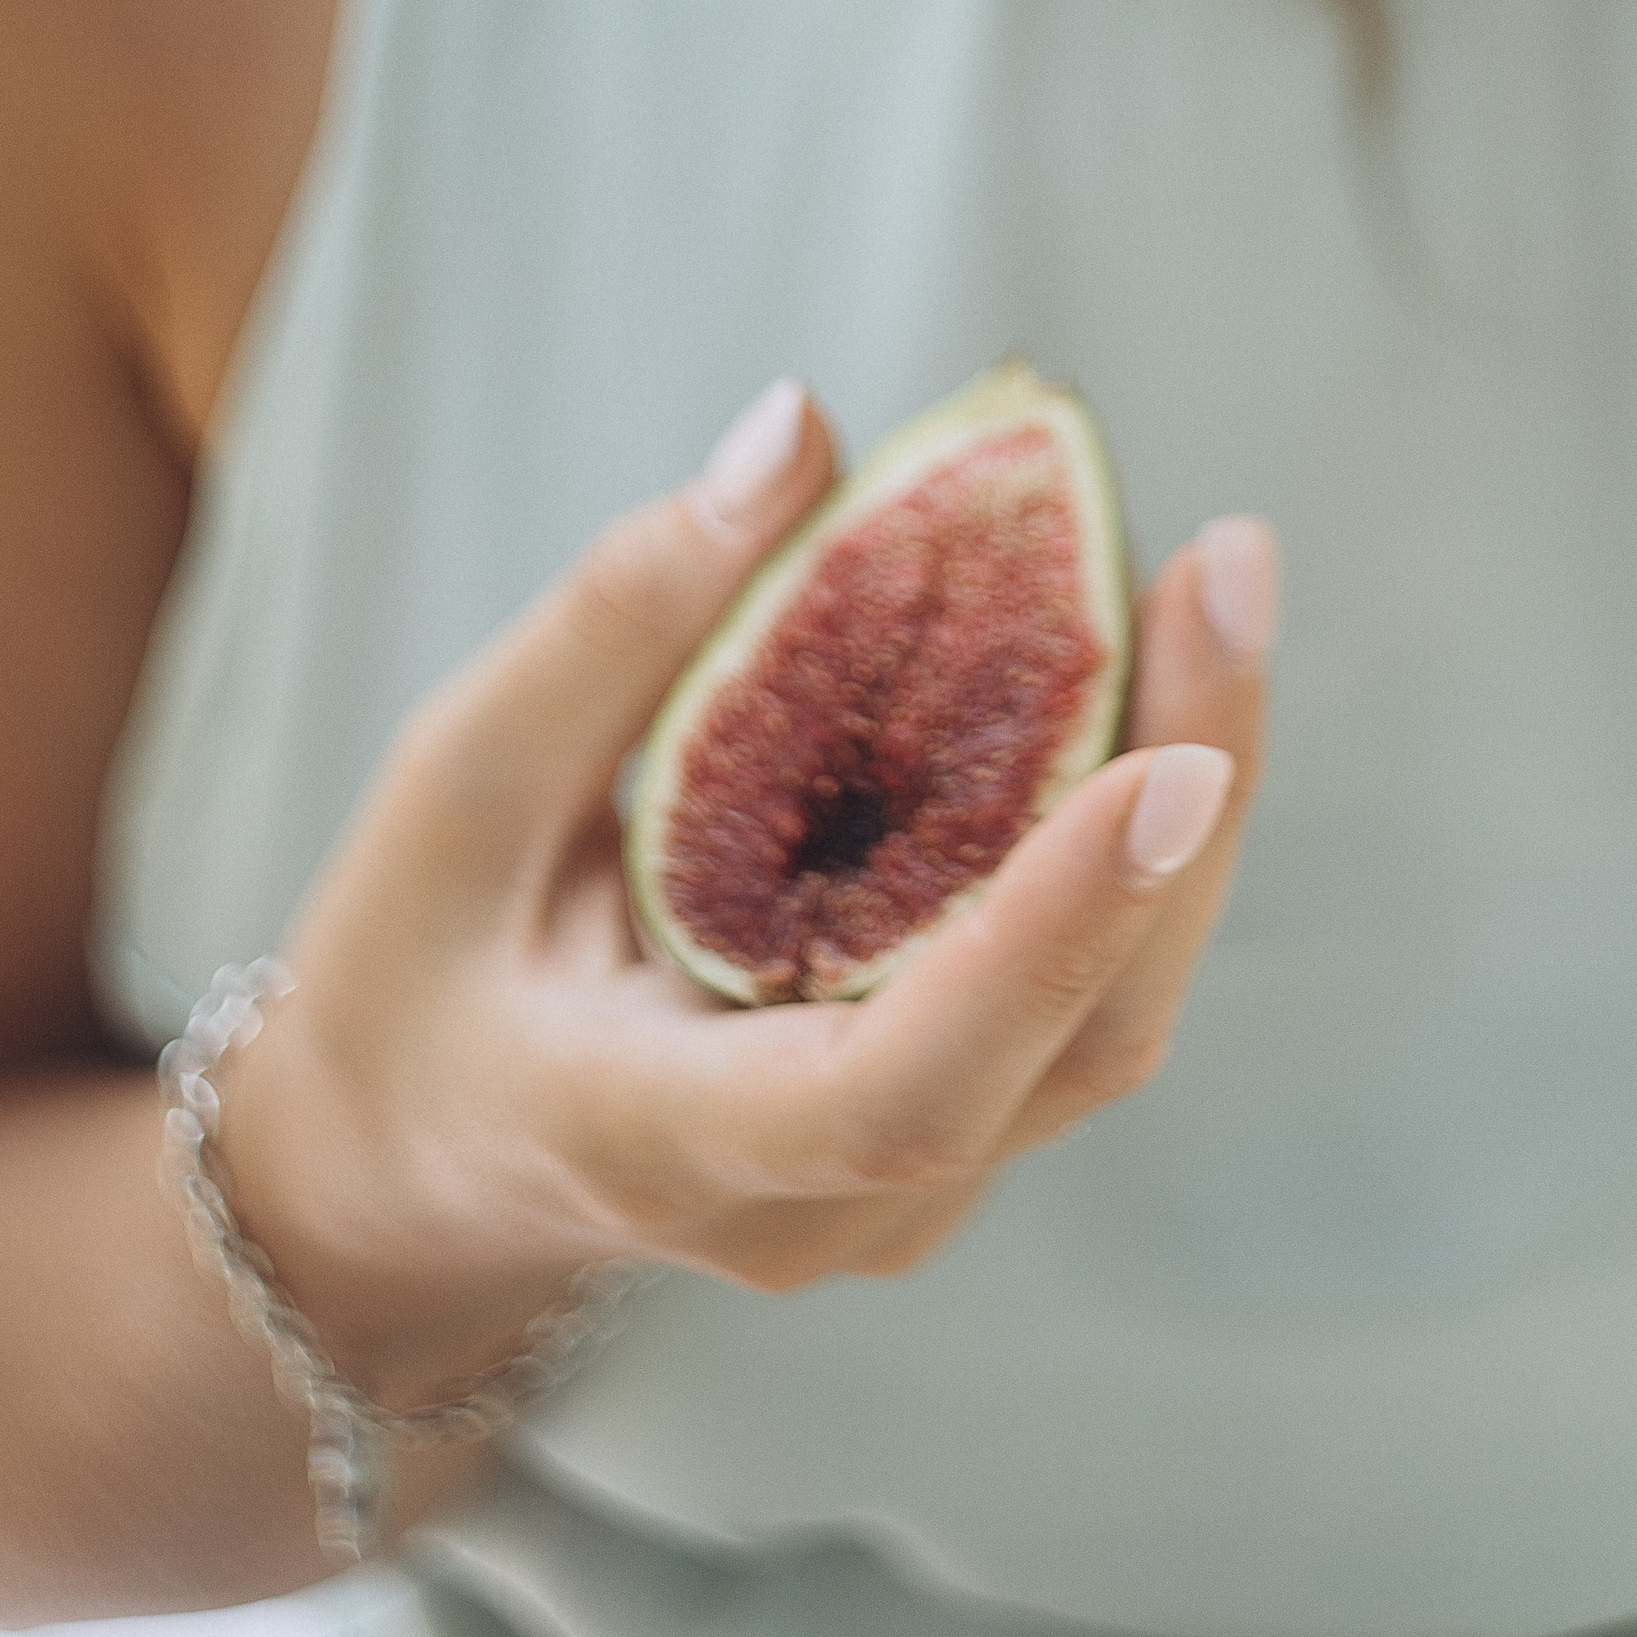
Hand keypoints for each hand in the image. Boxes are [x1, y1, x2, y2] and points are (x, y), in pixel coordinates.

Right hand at [210, 384, 1275, 1402]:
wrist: (409, 1164)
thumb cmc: (416, 963)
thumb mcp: (458, 780)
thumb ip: (624, 615)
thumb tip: (800, 430)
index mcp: (664, 1142)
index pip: (902, 1086)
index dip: (1049, 933)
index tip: (1170, 764)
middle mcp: (816, 1207)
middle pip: (1074, 1041)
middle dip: (1186, 795)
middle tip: (1227, 567)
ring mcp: (900, 1198)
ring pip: (1109, 1018)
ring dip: (1188, 797)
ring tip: (1213, 588)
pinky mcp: (952, 1137)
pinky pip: (1082, 992)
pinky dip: (1126, 831)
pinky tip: (1137, 668)